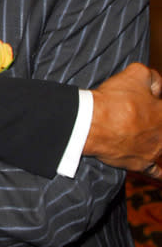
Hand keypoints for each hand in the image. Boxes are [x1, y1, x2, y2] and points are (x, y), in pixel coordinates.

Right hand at [86, 63, 161, 178]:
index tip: (149, 101)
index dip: (155, 103)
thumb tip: (158, 88)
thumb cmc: (114, 99)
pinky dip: (159, 172)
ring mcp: (153, 151)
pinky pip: (155, 171)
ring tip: (142, 133)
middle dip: (155, 122)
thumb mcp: (137, 73)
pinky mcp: (140, 164)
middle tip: (139, 116)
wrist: (92, 123)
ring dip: (155, 140)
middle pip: (161, 128)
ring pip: (161, 147)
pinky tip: (160, 172)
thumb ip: (153, 77)